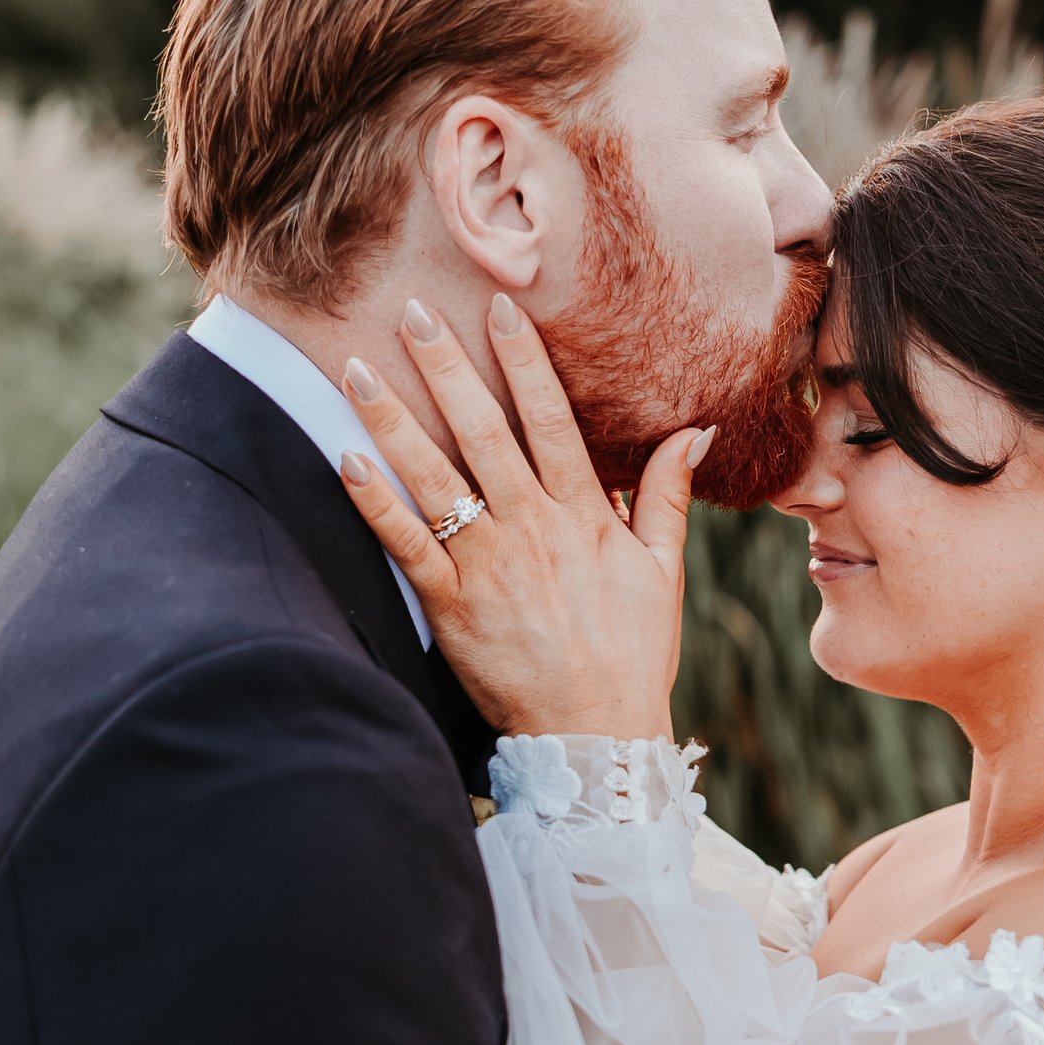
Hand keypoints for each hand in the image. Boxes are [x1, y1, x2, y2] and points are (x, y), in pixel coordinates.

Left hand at [335, 298, 703, 737]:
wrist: (595, 737)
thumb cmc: (631, 655)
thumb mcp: (663, 572)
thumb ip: (668, 496)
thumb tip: (697, 430)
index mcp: (585, 516)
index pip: (551, 419)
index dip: (525, 360)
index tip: (501, 307)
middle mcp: (533, 529)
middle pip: (484, 431)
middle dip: (447, 367)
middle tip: (414, 310)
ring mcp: (489, 565)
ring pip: (436, 477)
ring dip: (394, 419)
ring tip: (358, 368)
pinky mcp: (452, 605)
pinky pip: (407, 544)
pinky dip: (375, 502)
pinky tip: (346, 458)